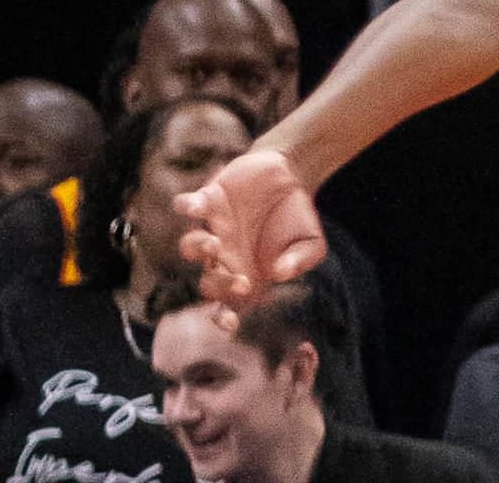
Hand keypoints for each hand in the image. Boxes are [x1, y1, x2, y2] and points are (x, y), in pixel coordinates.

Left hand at [174, 148, 328, 310]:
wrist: (292, 174)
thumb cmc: (298, 217)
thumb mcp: (312, 242)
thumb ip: (301, 261)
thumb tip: (280, 273)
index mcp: (246, 273)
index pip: (228, 304)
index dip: (223, 317)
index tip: (230, 323)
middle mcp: (223, 255)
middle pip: (207, 281)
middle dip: (218, 285)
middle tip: (241, 280)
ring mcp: (213, 227)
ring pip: (189, 246)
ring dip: (197, 248)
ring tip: (215, 242)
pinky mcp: (208, 199)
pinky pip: (186, 206)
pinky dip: (188, 207)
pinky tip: (200, 207)